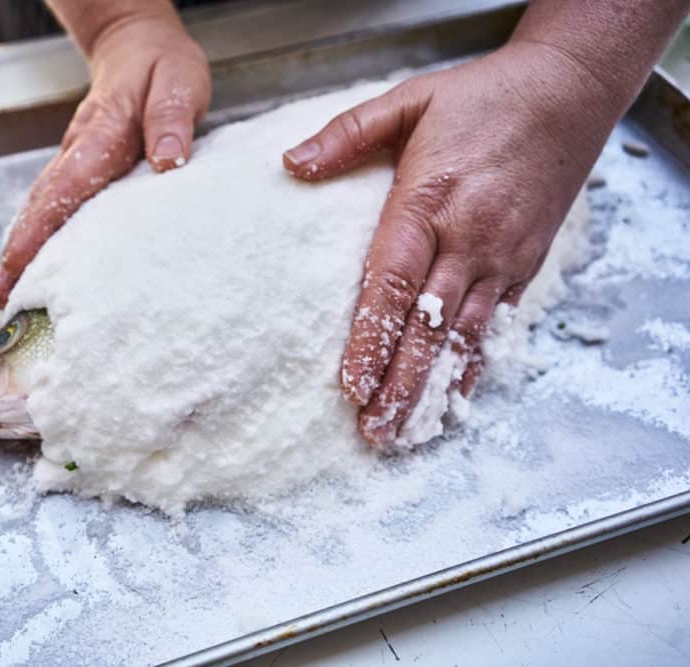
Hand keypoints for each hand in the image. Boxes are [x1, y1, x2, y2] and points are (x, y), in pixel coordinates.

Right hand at [0, 12, 209, 307]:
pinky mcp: (82, 171)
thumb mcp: (179, 82)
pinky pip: (56, 207)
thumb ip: (171, 120)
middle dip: (17, 253)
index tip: (16, 265)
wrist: (138, 45)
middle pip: (40, 207)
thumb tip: (168, 162)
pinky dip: (41, 237)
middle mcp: (78, 153)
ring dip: (23, 250)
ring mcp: (76, 162)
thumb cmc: (161, 67)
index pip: (63, 189)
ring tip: (6, 295)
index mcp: (100, 136)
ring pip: (42, 209)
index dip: (36, 230)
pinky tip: (37, 266)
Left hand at [282, 42, 617, 445]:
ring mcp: (502, 257)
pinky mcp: (524, 265)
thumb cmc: (483, 98)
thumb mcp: (408, 100)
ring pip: (463, 338)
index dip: (372, 340)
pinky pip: (493, 326)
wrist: (567, 92)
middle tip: (374, 433)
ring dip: (433, 387)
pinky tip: (454, 398)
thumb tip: (291, 164)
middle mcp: (469, 240)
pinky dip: (473, 366)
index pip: (394, 284)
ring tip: (407, 432)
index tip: (352, 386)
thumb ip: (347, 134)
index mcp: (429, 202)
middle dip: (400, 385)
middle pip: (428, 327)